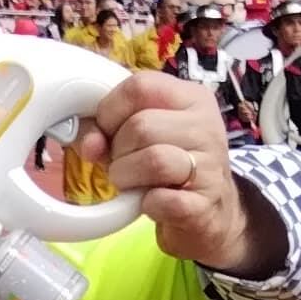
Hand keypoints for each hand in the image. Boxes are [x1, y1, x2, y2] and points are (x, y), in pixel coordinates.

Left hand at [82, 72, 275, 275]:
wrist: (211, 213)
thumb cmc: (170, 167)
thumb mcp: (142, 138)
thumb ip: (108, 131)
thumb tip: (88, 143)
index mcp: (192, 98)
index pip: (140, 86)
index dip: (110, 111)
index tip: (107, 133)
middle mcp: (207, 125)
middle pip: (141, 126)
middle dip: (117, 151)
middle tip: (123, 165)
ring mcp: (211, 165)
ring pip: (153, 160)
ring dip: (127, 177)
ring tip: (132, 184)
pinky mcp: (205, 204)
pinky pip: (162, 200)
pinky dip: (146, 204)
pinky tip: (151, 203)